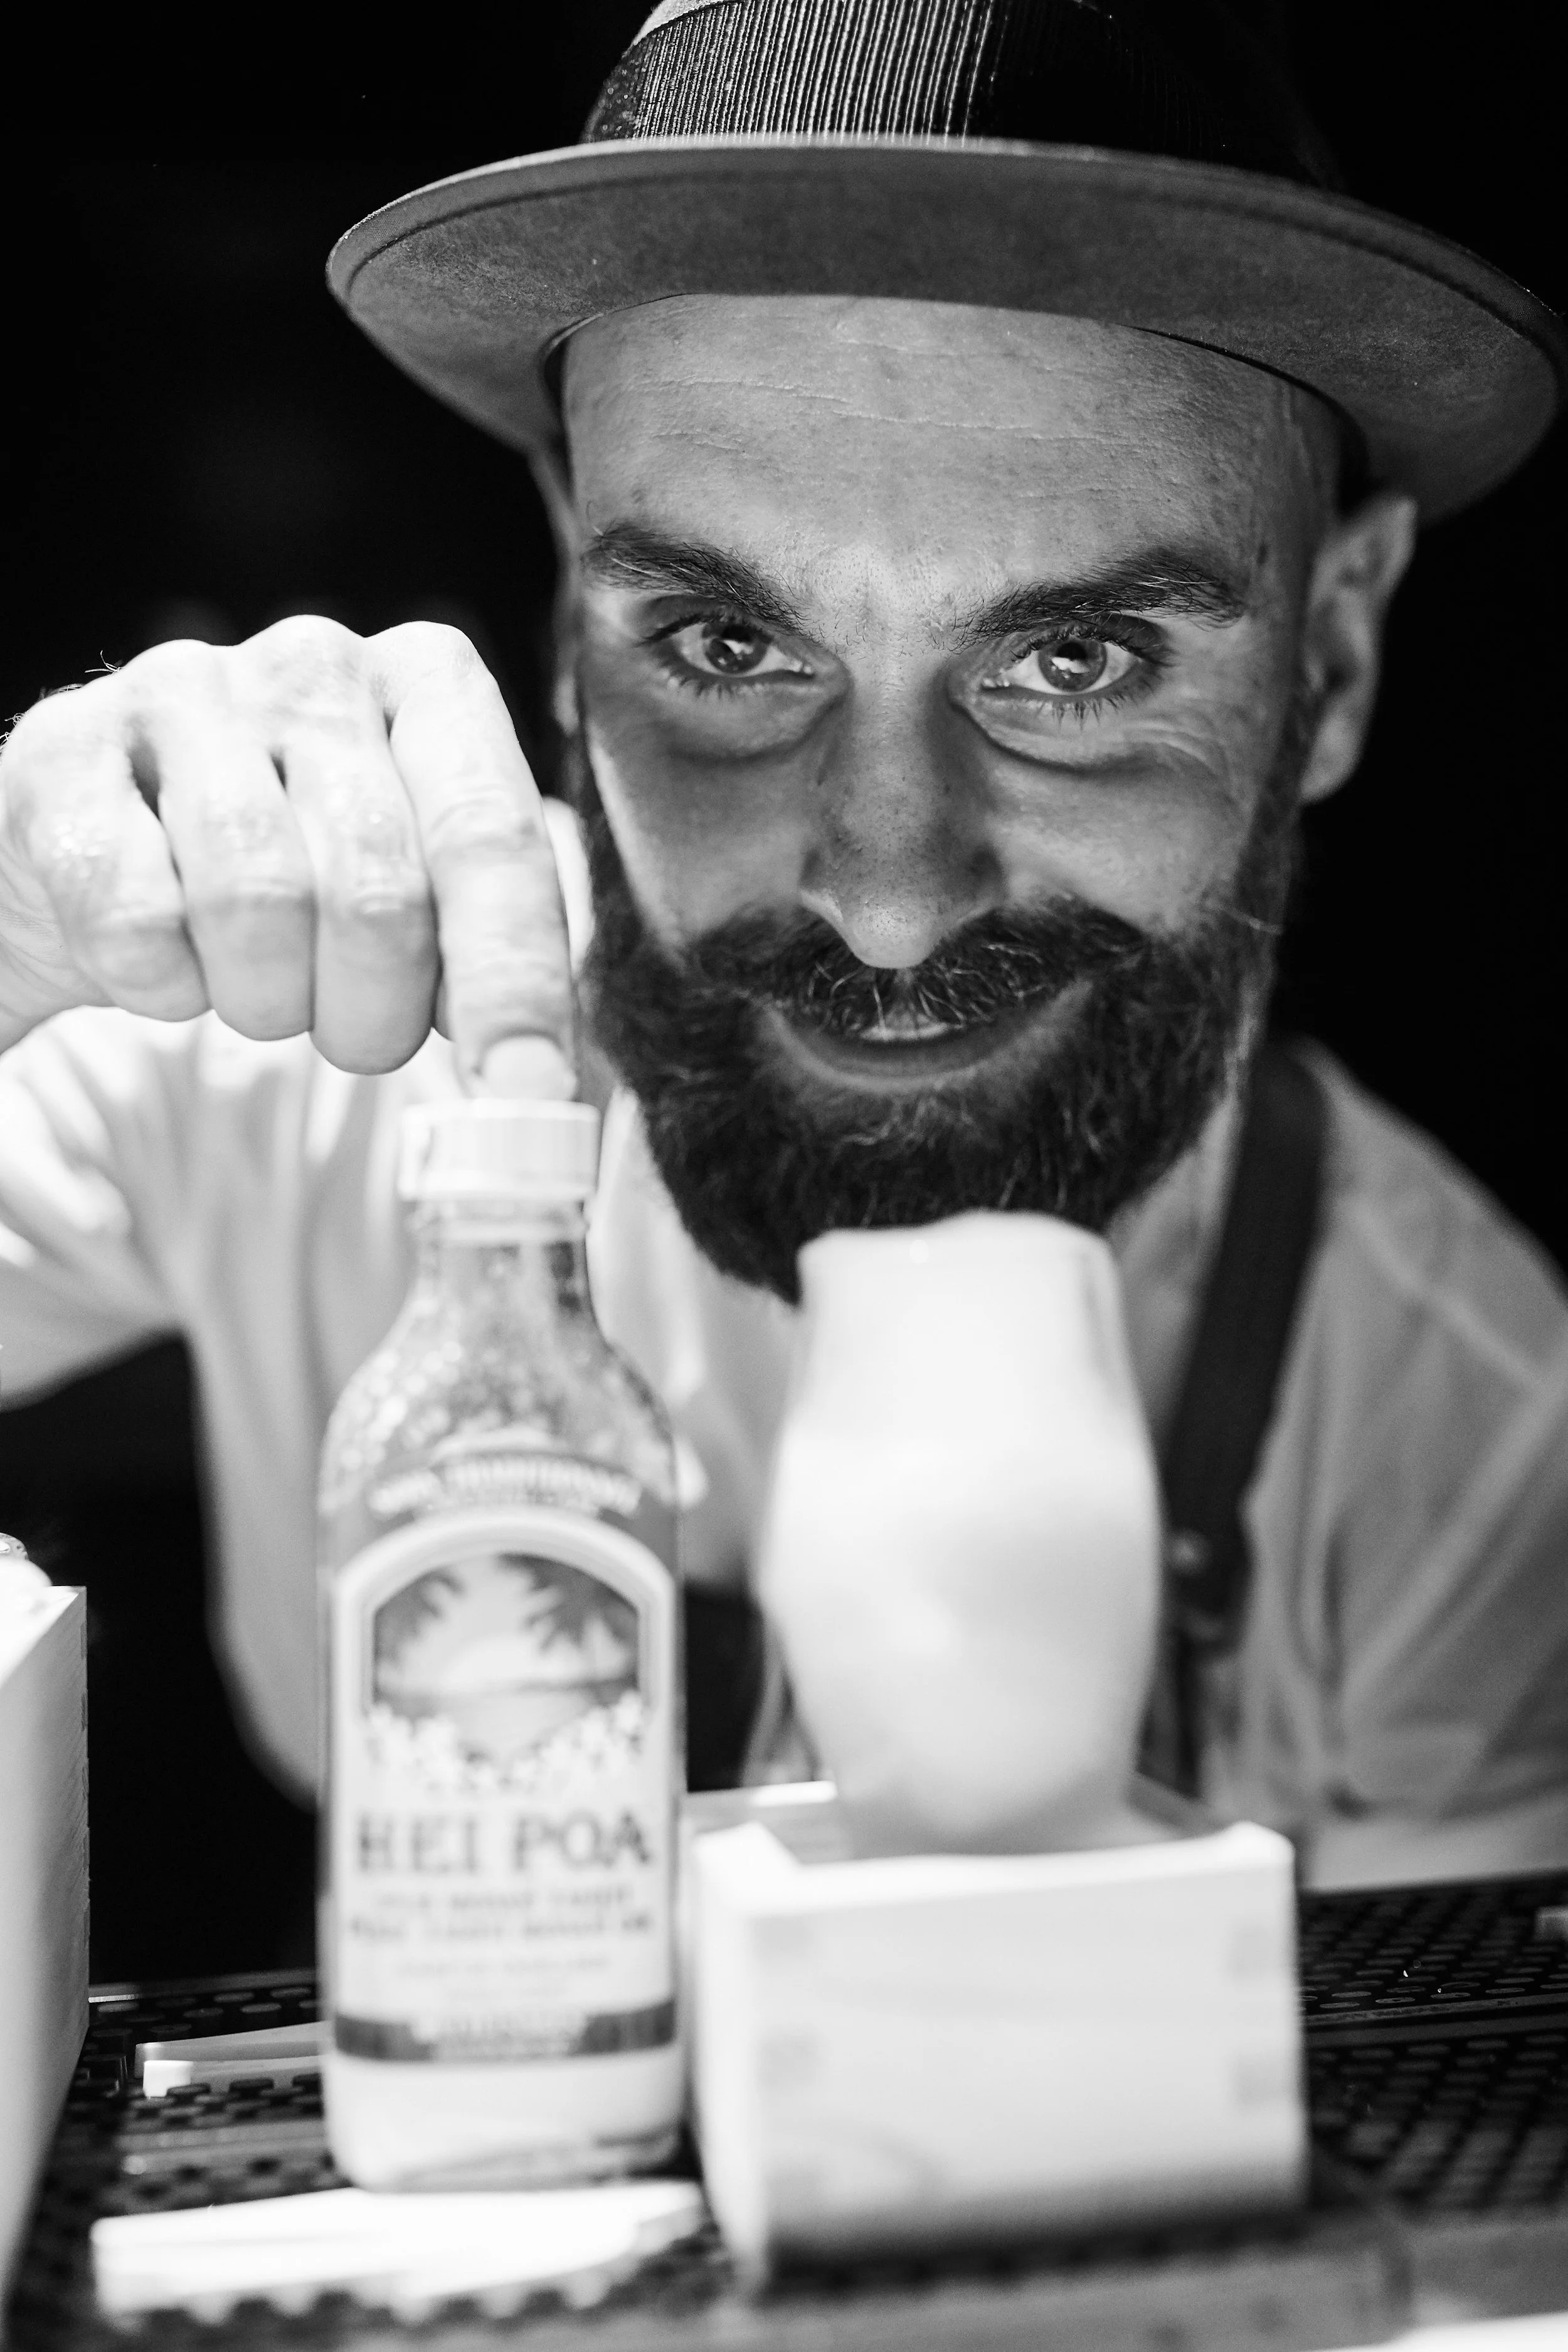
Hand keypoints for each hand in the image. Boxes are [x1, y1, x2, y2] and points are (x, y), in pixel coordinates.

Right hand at [0, 617, 574, 1092]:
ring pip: (259, 905)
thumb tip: (535, 1087)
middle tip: (356, 1036)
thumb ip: (481, 961)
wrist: (107, 857)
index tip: (528, 1093)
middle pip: (378, 892)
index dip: (513, 979)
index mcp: (430, 682)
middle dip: (374, 1012)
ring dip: (267, 1000)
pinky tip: (167, 960)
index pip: (493, 838)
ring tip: (260, 987)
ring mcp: (183, 691)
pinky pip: (138, 920)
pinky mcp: (63, 750)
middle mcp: (316, 663)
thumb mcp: (414, 900)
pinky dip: (160, 984)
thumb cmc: (298, 882)